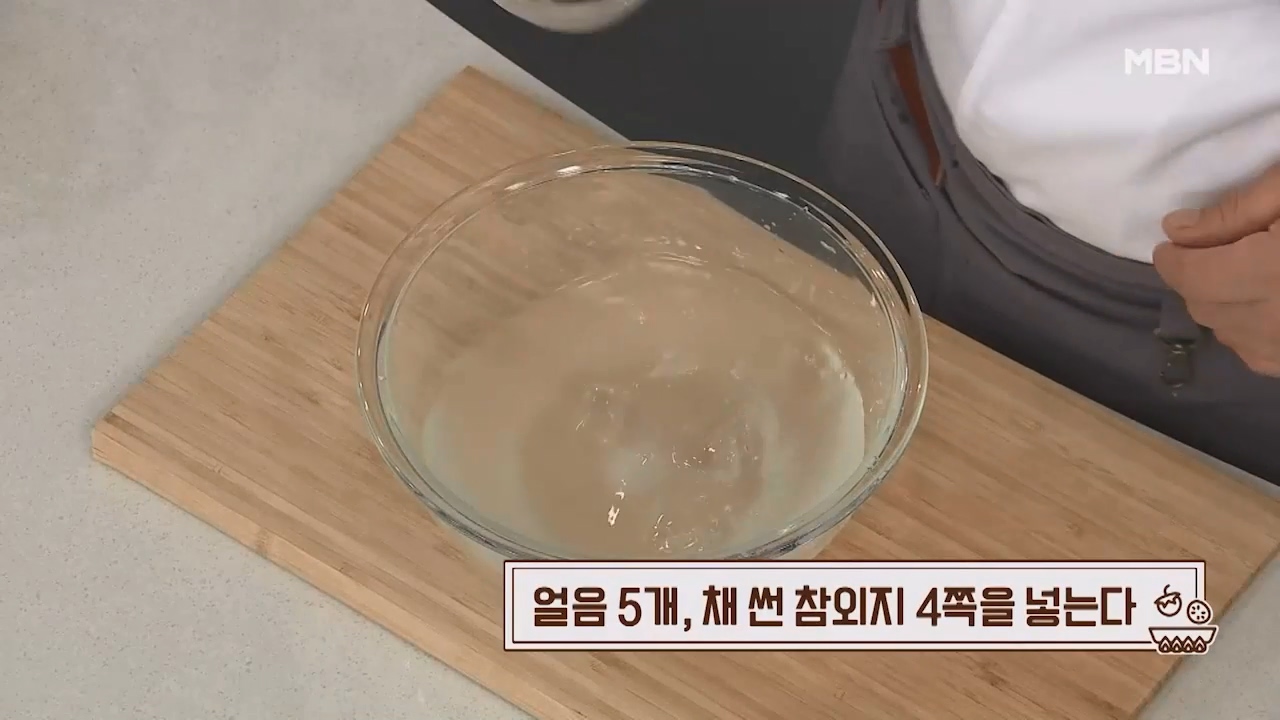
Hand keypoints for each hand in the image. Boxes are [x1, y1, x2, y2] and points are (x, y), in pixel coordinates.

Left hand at [1154, 164, 1279, 375]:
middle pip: (1205, 305)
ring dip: (1221, 304)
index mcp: (1270, 274)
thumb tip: (1175, 230)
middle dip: (1197, 277)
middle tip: (1213, 250)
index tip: (1174, 241)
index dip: (1175, 258)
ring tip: (1243, 273)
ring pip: (1227, 333)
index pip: (1194, 277)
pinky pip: (1257, 354)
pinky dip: (1249, 330)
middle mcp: (1274, 322)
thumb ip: (1236, 212)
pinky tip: (1266, 304)